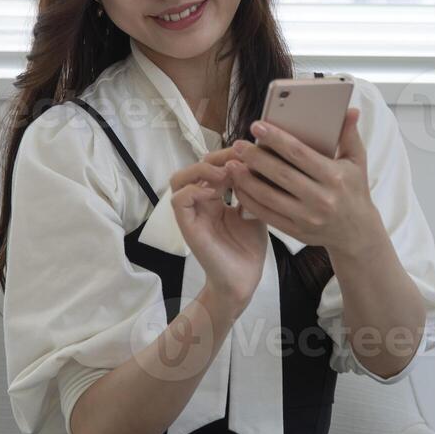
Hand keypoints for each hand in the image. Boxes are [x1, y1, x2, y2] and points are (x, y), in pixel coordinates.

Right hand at [169, 148, 267, 309]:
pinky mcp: (187, 226)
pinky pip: (179, 200)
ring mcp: (192, 214)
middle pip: (195, 166)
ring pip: (179, 179)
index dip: (228, 155)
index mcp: (215, 198)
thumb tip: (255, 162)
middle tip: (238, 158)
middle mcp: (200, 203)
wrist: (243, 281)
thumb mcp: (256, 211)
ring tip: (225, 174)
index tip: (249, 152)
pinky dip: (194, 190)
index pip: (213, 166)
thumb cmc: (249, 249)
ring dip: (201, 170)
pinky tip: (215, 192)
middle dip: (216, 157)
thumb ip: (252, 189)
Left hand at [225, 108, 382, 256]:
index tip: (257, 126)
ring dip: (246, 180)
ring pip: (269, 196)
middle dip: (255, 158)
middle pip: (280, 174)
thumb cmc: (354, 190)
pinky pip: (267, 214)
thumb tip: (350, 110)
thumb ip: (350, 135)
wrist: (357, 232)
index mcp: (334, 177)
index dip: (276, 139)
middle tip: (238, 144)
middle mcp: (321, 198)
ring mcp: (307, 217)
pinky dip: (250, 200)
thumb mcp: (357, 162)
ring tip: (231, 164)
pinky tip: (238, 187)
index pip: (300, 153)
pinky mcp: (296, 231)